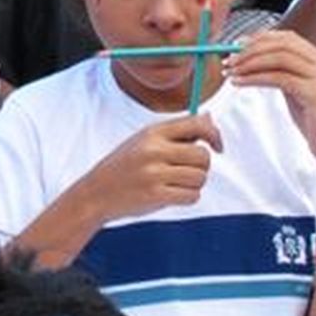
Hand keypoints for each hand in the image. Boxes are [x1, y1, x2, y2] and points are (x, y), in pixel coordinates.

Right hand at [83, 113, 222, 217]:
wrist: (97, 192)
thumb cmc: (126, 165)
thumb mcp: (145, 140)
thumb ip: (177, 132)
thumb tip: (209, 118)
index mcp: (152, 131)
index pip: (195, 124)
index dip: (214, 134)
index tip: (218, 146)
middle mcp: (154, 149)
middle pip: (203, 155)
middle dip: (202, 166)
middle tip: (188, 170)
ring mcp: (154, 173)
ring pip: (200, 177)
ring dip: (194, 183)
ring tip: (176, 183)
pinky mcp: (156, 195)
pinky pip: (192, 196)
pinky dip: (188, 197)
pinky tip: (171, 195)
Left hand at [225, 31, 315, 170]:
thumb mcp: (299, 91)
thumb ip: (284, 72)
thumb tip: (253, 58)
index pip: (288, 38)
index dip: (260, 38)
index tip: (237, 45)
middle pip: (282, 44)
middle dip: (251, 48)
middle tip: (230, 59)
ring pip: (279, 58)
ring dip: (250, 62)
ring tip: (231, 72)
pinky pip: (279, 78)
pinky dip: (255, 78)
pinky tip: (240, 83)